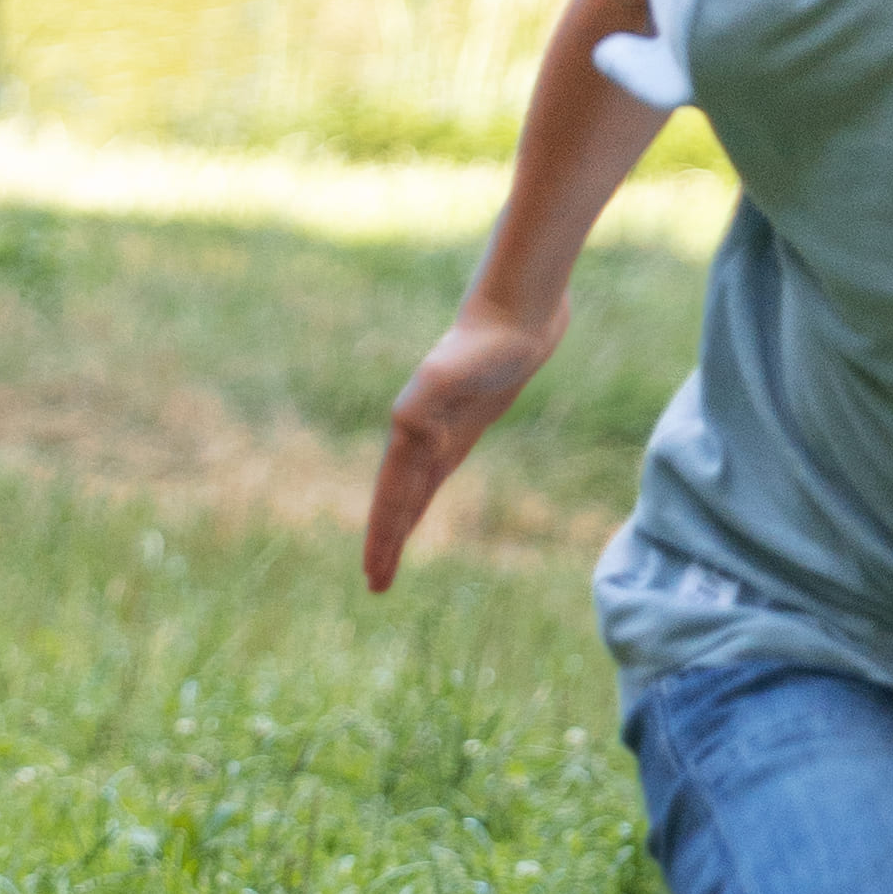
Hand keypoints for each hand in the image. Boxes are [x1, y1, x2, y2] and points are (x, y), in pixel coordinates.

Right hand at [362, 291, 565, 593]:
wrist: (518, 308)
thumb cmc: (488, 341)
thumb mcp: (450, 374)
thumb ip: (424, 403)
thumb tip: (407, 434)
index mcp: (411, 431)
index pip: (392, 497)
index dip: (382, 538)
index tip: (374, 577)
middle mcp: (421, 432)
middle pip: (398, 497)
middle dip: (386, 541)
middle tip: (377, 585)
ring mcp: (445, 425)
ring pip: (417, 484)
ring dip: (404, 519)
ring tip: (393, 551)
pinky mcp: (470, 417)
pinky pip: (442, 465)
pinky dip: (429, 489)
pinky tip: (428, 493)